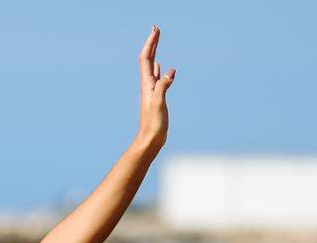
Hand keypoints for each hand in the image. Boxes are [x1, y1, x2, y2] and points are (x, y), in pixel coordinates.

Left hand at [138, 25, 175, 148]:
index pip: (146, 59)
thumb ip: (163, 87)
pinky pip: (157, 78)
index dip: (150, 43)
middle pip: (148, 60)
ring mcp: (151, 91)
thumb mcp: (158, 104)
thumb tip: (170, 71)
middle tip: (156, 29)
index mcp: (147, 85)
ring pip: (152, 67)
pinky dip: (158, 69)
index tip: (155, 29)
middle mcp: (147, 85)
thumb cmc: (153, 124)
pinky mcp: (156, 98)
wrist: (150, 140)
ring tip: (157, 42)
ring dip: (155, 53)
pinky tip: (161, 67)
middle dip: (152, 43)